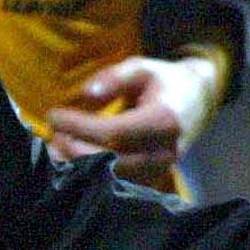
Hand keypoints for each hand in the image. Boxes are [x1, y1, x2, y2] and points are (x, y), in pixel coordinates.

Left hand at [46, 54, 222, 186]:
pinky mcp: (154, 177)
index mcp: (164, 120)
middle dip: (74, 150)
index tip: (54, 115)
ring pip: (114, 177)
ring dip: (79, 167)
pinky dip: (92, 174)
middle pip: (112, 160)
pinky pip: (119, 182)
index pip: (114, 132)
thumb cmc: (164, 81)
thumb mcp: (142, 67)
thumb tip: (86, 94)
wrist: (198, 101)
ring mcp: (161, 168)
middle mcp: (165, 150)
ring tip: (53, 149)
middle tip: (51, 135)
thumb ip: (114, 77)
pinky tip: (70, 161)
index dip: (80, 126)